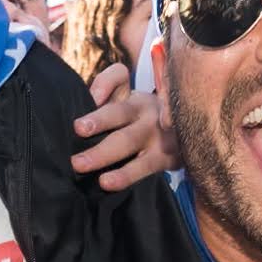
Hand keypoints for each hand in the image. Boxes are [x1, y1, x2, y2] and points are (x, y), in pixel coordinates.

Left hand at [69, 62, 175, 188]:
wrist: (185, 137)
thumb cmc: (142, 120)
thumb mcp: (128, 99)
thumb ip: (107, 86)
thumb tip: (93, 97)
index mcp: (135, 96)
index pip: (118, 79)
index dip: (103, 85)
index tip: (80, 104)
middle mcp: (148, 111)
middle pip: (121, 113)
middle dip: (98, 123)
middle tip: (76, 134)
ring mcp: (158, 135)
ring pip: (129, 142)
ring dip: (104, 155)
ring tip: (82, 166)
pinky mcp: (166, 158)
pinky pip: (144, 168)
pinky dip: (125, 176)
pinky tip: (109, 183)